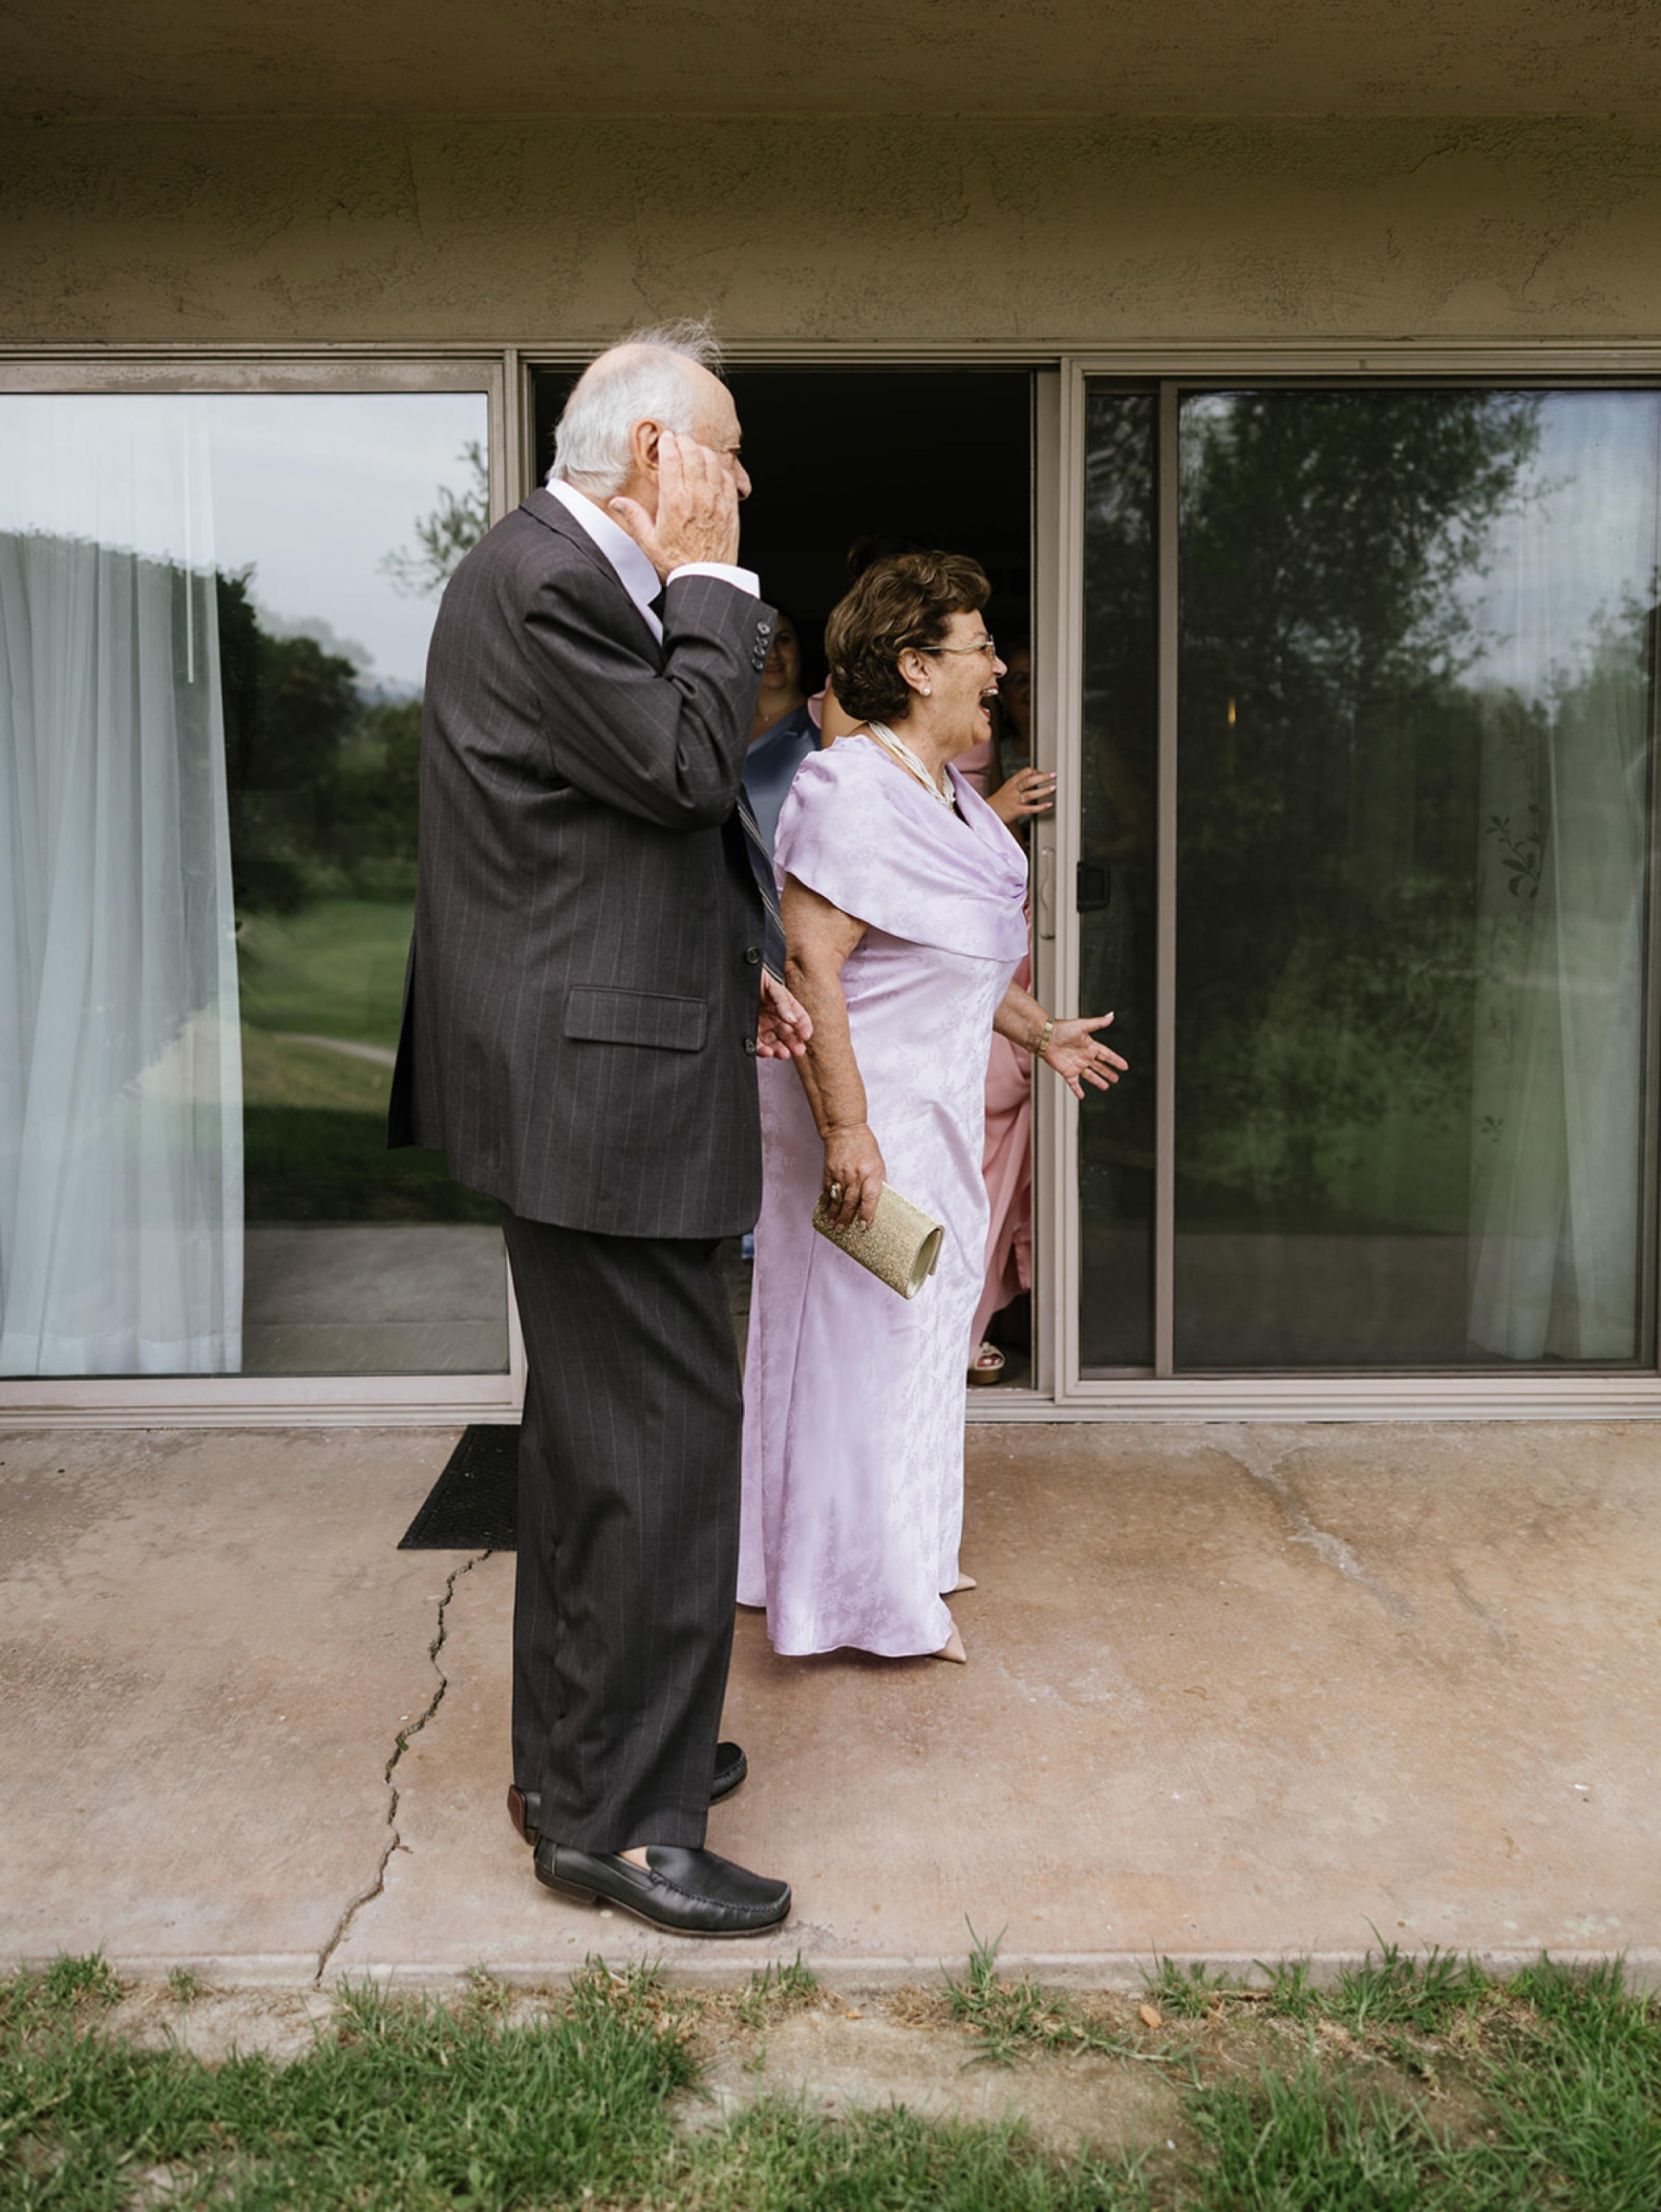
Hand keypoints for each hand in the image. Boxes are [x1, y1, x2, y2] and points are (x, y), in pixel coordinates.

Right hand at [608, 431, 739, 576]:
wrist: (707, 579)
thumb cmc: (678, 563)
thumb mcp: (649, 542)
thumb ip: (634, 517)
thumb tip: (617, 502)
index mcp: (674, 502)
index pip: (671, 460)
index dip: (668, 444)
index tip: (665, 439)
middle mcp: (697, 497)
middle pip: (692, 454)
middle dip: (684, 442)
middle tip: (679, 440)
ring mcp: (716, 500)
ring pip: (711, 461)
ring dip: (702, 451)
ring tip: (694, 450)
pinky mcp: (730, 507)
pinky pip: (727, 477)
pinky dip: (719, 467)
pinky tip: (712, 469)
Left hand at [757, 969, 811, 1058]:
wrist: (729, 978)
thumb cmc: (752, 977)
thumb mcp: (771, 985)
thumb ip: (782, 1002)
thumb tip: (792, 1019)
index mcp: (784, 1005)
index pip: (799, 1018)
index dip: (804, 1027)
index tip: (806, 1035)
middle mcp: (774, 1017)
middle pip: (788, 1034)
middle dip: (794, 1043)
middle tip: (798, 1050)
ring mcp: (762, 1026)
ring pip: (775, 1043)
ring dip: (781, 1050)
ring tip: (784, 1053)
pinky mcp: (748, 1032)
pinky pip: (757, 1045)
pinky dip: (763, 1051)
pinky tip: (768, 1052)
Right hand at [821, 1122, 885, 1229]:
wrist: (845, 1129)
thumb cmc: (865, 1145)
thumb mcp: (878, 1163)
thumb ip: (877, 1182)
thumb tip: (878, 1201)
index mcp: (871, 1173)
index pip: (870, 1198)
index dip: (867, 1213)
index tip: (864, 1225)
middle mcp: (856, 1175)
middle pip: (850, 1202)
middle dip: (846, 1218)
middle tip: (843, 1229)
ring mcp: (841, 1173)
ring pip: (837, 1199)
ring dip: (834, 1213)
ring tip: (833, 1224)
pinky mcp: (829, 1171)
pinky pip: (826, 1190)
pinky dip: (825, 1201)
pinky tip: (824, 1210)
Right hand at [989, 767, 1056, 826]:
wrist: (989, 812)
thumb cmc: (1001, 800)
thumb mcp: (1008, 787)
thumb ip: (1021, 782)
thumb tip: (1037, 777)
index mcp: (1012, 782)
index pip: (1025, 772)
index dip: (1036, 771)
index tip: (1044, 774)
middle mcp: (1013, 790)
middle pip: (1028, 781)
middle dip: (1042, 777)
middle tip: (1054, 775)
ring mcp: (1014, 800)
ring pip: (1030, 794)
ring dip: (1043, 791)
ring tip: (1053, 788)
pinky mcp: (1016, 811)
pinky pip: (1030, 809)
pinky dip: (1041, 807)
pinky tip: (1049, 804)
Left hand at [1041, 1013, 1127, 1099]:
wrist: (1045, 1037)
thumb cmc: (1062, 1029)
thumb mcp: (1083, 1025)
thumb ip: (1098, 1023)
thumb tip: (1111, 1016)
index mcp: (1090, 1045)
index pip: (1107, 1054)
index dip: (1115, 1060)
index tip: (1125, 1066)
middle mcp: (1084, 1056)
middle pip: (1100, 1066)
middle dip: (1108, 1072)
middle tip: (1116, 1079)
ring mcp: (1076, 1065)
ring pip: (1090, 1075)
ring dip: (1098, 1081)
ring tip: (1106, 1086)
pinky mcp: (1067, 1071)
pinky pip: (1074, 1083)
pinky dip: (1077, 1090)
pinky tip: (1082, 1096)